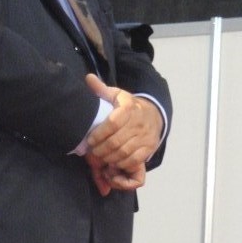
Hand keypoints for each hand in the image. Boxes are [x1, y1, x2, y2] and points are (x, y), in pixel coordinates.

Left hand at [84, 73, 162, 193]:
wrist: (153, 114)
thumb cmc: (128, 106)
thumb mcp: (116, 95)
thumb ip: (101, 89)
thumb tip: (88, 78)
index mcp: (129, 107)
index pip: (113, 122)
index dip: (99, 134)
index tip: (90, 140)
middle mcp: (138, 122)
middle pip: (116, 141)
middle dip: (101, 149)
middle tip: (92, 151)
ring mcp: (145, 136)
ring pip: (124, 152)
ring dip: (109, 157)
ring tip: (100, 157)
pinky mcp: (149, 148)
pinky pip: (134, 160)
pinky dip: (121, 164)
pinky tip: (113, 162)